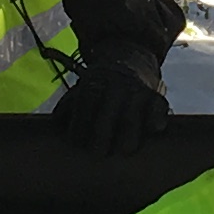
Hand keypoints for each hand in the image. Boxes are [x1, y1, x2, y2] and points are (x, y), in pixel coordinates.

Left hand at [53, 57, 168, 155]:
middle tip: (98, 154)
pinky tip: (154, 130)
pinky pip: (158, 106)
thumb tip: (55, 123)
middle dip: (102, 134)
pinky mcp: (156, 96)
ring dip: (129, 133)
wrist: (130, 60)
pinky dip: (157, 117)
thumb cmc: (101, 86)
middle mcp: (116, 86)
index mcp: (94, 84)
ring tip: (125, 151)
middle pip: (108, 112)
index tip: (76, 143)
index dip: (80, 124)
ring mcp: (137, 91)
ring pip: (133, 113)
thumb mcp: (82, 88)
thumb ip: (68, 106)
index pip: (85, 105)